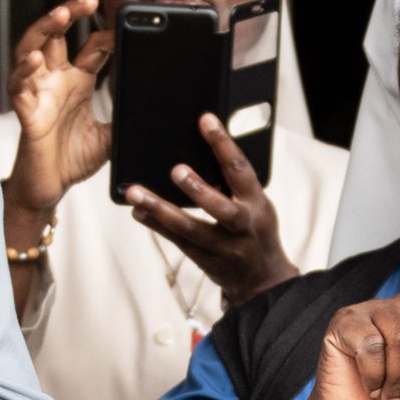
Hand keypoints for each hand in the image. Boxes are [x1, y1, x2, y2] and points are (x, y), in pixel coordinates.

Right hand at [5, 0, 111, 214]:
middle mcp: (56, 80)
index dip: (107, 35)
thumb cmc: (74, 159)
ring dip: (44, 29)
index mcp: (78, 81)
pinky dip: (24, 70)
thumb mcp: (111, 137)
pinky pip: (18, 85)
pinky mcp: (25, 111)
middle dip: (69, 13)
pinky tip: (35, 59)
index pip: (92, 47)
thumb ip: (127, 119)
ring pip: (32, 48)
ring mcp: (39, 92)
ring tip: (60, 15)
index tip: (126, 28)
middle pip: (57, 34)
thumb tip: (159, 112)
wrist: (51, 187)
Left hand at [128, 113, 300, 302]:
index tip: (206, 121)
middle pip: (221, 209)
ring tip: (136, 194)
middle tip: (176, 170)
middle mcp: (241, 227)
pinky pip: (178, 242)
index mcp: (256, 203)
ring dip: (160, 209)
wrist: (263, 279)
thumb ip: (234, 182)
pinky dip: (156, 225)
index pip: (240, 170)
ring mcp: (223, 247)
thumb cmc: (256, 231)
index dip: (224, 144)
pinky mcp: (205, 260)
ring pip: (190, 229)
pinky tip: (139, 212)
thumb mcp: (256, 203)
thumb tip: (205, 149)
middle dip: (198, 189)